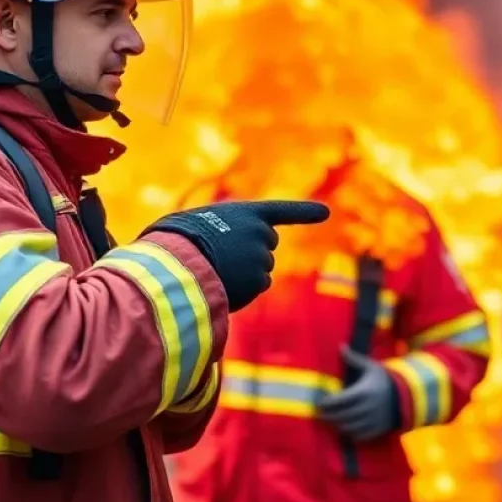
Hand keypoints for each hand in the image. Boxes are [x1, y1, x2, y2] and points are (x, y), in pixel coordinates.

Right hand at [145, 199, 329, 311]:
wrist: (177, 262)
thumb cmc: (176, 242)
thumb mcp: (195, 225)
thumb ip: (218, 232)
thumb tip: (217, 256)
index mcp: (246, 212)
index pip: (282, 210)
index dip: (305, 212)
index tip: (326, 213)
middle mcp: (261, 232)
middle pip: (266, 246)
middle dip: (252, 253)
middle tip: (223, 257)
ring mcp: (262, 257)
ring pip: (260, 270)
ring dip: (244, 274)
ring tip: (217, 272)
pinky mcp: (259, 280)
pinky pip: (256, 287)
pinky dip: (243, 290)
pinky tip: (223, 285)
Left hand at [317, 348, 399, 441]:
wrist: (408, 394)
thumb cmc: (385, 378)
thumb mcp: (371, 366)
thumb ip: (354, 359)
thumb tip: (341, 346)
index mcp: (364, 391)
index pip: (340, 400)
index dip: (327, 403)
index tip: (319, 403)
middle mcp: (367, 408)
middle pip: (342, 416)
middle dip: (328, 416)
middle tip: (320, 414)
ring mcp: (372, 420)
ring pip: (349, 427)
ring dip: (337, 425)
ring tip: (330, 421)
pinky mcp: (377, 430)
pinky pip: (359, 436)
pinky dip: (349, 434)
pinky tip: (343, 428)